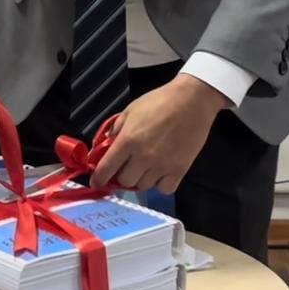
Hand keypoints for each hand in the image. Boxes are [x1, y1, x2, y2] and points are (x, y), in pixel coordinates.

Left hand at [91, 75, 223, 194]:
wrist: (191, 101)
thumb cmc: (159, 101)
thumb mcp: (131, 110)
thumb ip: (116, 128)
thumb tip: (106, 144)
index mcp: (128, 140)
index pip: (107, 168)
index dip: (99, 178)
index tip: (97, 182)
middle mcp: (143, 157)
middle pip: (125, 181)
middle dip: (122, 175)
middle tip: (127, 166)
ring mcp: (162, 165)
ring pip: (144, 186)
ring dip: (141, 178)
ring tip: (146, 165)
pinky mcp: (180, 170)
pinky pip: (165, 189)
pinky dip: (161, 184)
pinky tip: (161, 172)